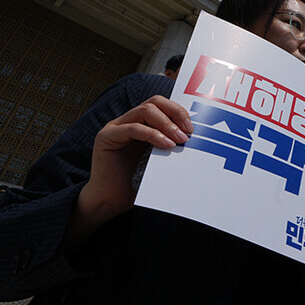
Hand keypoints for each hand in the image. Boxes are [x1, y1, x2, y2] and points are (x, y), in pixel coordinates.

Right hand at [68, 96, 191, 252]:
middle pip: (154, 102)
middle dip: (175, 114)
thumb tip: (198, 139)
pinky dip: (152, 134)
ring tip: (180, 140)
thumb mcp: (161, 159)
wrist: (113, 201)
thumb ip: (172, 145)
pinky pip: (132, 128)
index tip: (192, 129)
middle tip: (188, 132)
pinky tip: (166, 145)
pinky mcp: (106, 138)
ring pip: (144, 111)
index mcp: (141, 123)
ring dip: (167, 124)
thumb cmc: (138, 183)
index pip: (162, 105)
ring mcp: (116, 127)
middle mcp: (127, 121)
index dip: (179, 112)